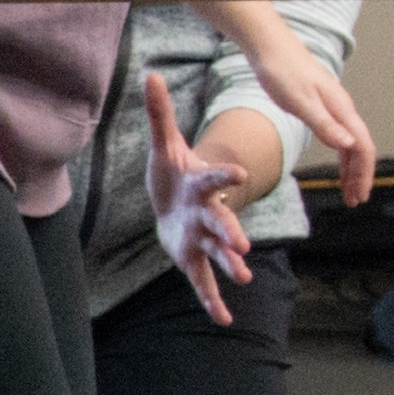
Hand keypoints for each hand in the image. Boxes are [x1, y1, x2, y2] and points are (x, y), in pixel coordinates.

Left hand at [142, 72, 252, 326]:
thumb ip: (161, 114)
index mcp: (202, 186)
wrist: (175, 202)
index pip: (213, 179)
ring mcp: (204, 238)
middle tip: (243, 245)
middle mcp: (209, 214)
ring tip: (243, 276)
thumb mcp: (165, 146)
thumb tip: (150, 74)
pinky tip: (224, 319)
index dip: (223, 175)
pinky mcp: (194, 259)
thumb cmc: (173, 174)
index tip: (235, 173)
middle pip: (221, 223)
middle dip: (231, 234)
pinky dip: (212, 300)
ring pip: (218, 253)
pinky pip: (204, 282)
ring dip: (229, 265)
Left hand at [223, 10, 375, 206]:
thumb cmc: (281, 71)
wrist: (268, 47)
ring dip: (350, 168)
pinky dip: (340, 153)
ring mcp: (332, 106)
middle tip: (355, 201)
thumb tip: (350, 146)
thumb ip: (324, 124)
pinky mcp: (320, 105)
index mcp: (341, 109)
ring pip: (349, 142)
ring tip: (347, 190)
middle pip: (360, 147)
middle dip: (360, 176)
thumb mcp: (299, 101)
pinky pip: (337, 134)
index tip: (359, 196)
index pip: (363, 147)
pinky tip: (336, 164)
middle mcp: (342, 108)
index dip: (363, 173)